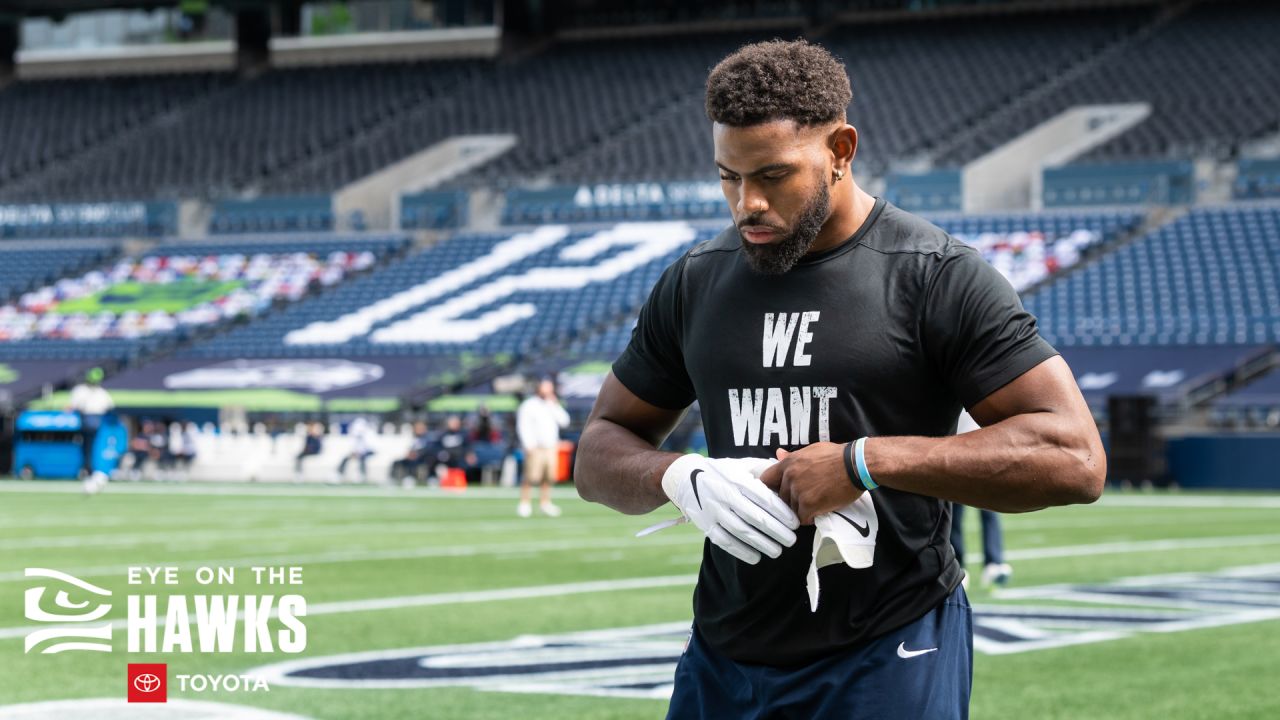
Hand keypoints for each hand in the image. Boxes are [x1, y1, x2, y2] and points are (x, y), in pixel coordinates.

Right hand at [661, 454, 798, 563]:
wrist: (686, 477)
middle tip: (791, 540)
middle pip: (754, 517)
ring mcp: (713, 511)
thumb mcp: (741, 465)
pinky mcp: (705, 524)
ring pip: (741, 531)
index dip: (781, 512)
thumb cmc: (722, 472)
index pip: (763, 497)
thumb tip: (789, 475)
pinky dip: (741, 551)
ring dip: (762, 543)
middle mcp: (724, 494)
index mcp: (736, 478)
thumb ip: (764, 470)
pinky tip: (756, 556)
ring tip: (778, 551)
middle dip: (776, 531)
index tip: (795, 523)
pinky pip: (725, 541)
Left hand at [759, 443, 862, 524]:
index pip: (766, 479)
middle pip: (781, 497)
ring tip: (816, 503)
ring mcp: (798, 492)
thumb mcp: (812, 451)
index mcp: (788, 463)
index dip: (771, 488)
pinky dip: (810, 518)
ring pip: (792, 508)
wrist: (856, 465)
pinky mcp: (809, 505)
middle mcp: (789, 477)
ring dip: (802, 509)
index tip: (778, 492)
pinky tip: (819, 511)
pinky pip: (802, 518)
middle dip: (791, 499)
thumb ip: (793, 456)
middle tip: (806, 498)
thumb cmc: (836, 456)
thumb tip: (778, 453)